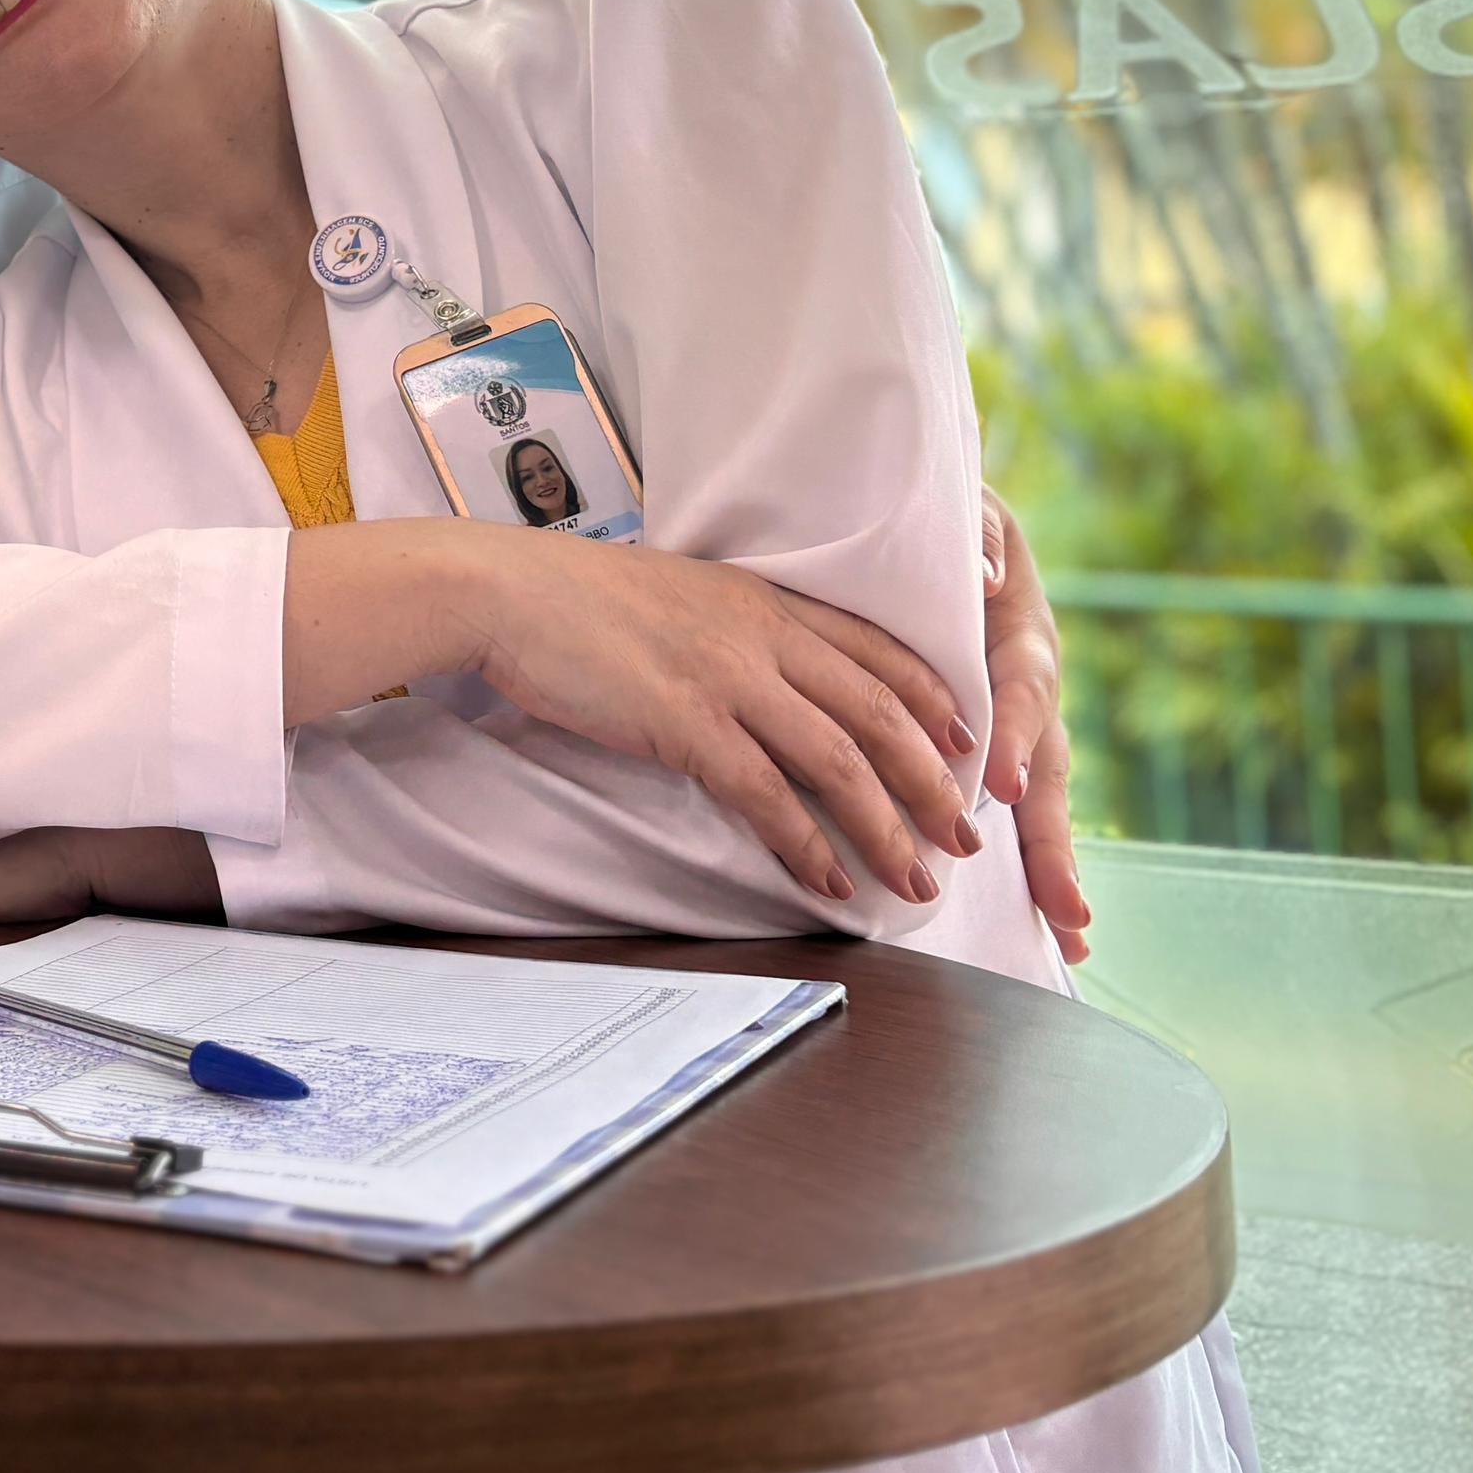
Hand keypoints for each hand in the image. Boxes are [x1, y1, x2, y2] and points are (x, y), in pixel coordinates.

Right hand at [437, 531, 983, 907]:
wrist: (506, 591)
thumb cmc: (575, 597)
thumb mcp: (676, 592)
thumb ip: (729, 625)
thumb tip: (759, 673)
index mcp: (762, 600)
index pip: (877, 650)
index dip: (932, 700)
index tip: (966, 744)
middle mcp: (760, 635)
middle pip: (879, 714)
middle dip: (933, 782)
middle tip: (964, 837)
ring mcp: (726, 678)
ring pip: (839, 761)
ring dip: (887, 829)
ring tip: (916, 881)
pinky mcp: (684, 722)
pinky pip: (766, 795)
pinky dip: (807, 845)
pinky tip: (829, 882)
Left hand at [979, 491, 1089, 962]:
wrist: (967, 532)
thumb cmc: (956, 523)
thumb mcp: (969, 514)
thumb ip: (979, 538)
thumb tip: (986, 580)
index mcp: (1022, 635)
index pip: (1022, 689)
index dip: (1016, 736)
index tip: (1003, 783)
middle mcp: (1035, 690)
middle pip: (1051, 769)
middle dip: (1053, 838)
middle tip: (1063, 904)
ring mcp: (1030, 724)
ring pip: (1047, 801)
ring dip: (1055, 866)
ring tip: (1069, 933)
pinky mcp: (1010, 744)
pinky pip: (1025, 807)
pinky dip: (1039, 862)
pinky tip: (1053, 924)